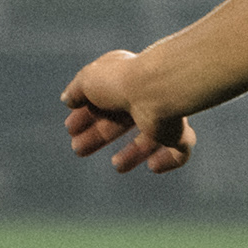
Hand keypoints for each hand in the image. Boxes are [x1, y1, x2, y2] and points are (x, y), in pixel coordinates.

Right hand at [61, 49, 198, 174]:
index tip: (70, 129)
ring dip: (133, 153)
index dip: (85, 115)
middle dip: (98, 135)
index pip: (103, 101)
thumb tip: (68, 99)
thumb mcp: (88, 80)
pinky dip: (168, 160)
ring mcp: (164, 115)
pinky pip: (179, 151)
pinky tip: (154, 166)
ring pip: (149, 139)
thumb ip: (77, 90)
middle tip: (77, 149)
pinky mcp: (179, 134)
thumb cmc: (121, 81)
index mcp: (125, 81)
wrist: (156, 91)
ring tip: (117, 166)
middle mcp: (145, 97)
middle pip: (121, 121)